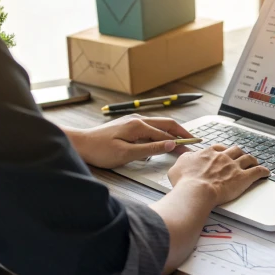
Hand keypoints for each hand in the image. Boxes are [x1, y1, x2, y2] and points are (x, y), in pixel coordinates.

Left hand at [65, 114, 192, 168]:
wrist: (80, 144)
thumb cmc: (100, 150)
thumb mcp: (126, 154)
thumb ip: (150, 149)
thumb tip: (170, 144)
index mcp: (139, 126)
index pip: (166, 133)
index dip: (181, 140)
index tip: (193, 147)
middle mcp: (138, 119)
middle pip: (166, 123)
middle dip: (181, 132)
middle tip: (193, 141)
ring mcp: (133, 121)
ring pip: (159, 124)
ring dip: (172, 132)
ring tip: (182, 141)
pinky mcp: (128, 125)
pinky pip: (150, 127)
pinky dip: (161, 132)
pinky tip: (163, 139)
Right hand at [168, 144, 269, 206]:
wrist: (196, 191)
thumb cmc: (185, 181)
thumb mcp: (177, 166)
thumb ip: (184, 159)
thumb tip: (186, 157)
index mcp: (208, 153)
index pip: (218, 148)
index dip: (223, 150)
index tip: (224, 153)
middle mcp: (223, 157)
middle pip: (235, 150)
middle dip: (239, 153)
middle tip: (240, 157)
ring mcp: (234, 166)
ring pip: (248, 158)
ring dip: (252, 159)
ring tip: (254, 162)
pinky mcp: (243, 178)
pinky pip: (257, 171)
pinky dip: (263, 171)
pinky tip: (266, 172)